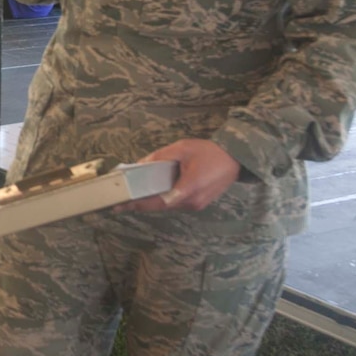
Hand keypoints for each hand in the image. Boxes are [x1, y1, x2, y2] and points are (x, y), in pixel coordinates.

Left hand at [120, 139, 241, 213]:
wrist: (236, 158)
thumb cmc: (210, 152)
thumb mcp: (182, 148)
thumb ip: (160, 157)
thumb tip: (140, 165)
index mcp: (187, 189)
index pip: (157, 202)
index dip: (138, 205)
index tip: (120, 206)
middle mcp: (191, 202)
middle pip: (160, 206)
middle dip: (141, 204)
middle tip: (121, 201)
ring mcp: (196, 205)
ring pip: (168, 206)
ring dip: (152, 202)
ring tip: (134, 196)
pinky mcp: (199, 203)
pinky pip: (176, 203)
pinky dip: (163, 199)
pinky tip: (154, 192)